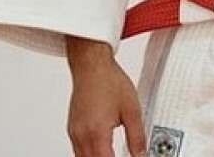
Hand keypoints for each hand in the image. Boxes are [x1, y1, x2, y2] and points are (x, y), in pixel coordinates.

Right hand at [65, 38, 146, 156]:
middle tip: (120, 156)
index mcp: (97, 133)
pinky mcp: (72, 128)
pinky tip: (101, 151)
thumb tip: (141, 154)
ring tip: (112, 154)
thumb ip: (137, 137)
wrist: (91, 64)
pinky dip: (88, 155)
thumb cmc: (108, 81)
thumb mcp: (132, 110)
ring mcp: (74, 132)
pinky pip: (77, 150)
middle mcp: (81, 135)